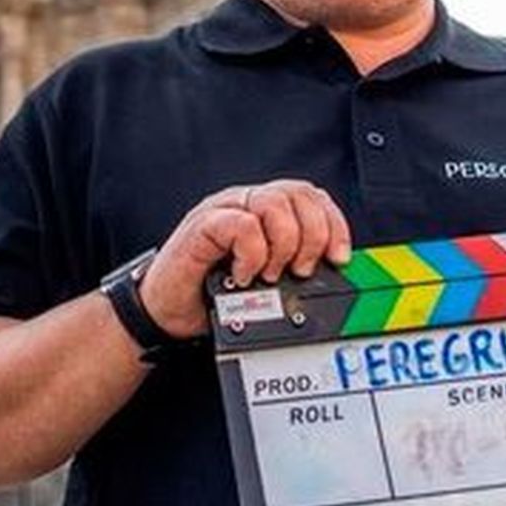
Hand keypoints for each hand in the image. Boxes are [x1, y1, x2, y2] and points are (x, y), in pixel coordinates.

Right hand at [138, 180, 350, 339]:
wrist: (166, 311)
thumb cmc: (211, 295)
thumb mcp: (265, 280)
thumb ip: (291, 265)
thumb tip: (332, 272)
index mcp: (262, 211)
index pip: (310, 196)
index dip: (333, 223)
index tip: (340, 257)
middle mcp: (243, 203)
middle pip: (297, 193)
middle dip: (313, 236)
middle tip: (301, 270)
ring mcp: (221, 210)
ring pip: (273, 203)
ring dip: (283, 245)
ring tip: (269, 273)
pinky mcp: (200, 226)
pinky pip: (240, 224)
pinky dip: (251, 253)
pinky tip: (243, 274)